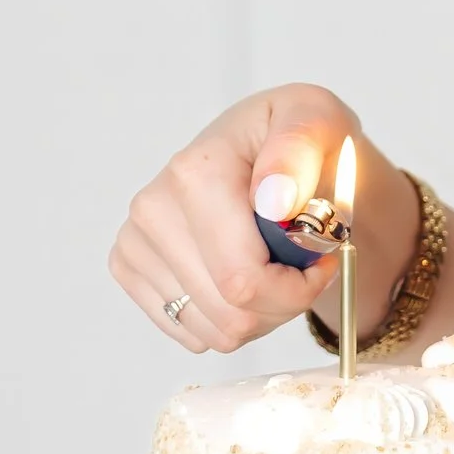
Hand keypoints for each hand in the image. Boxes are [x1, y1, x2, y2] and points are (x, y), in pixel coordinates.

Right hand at [110, 86, 417, 356]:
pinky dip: (230, 320)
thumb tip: (274, 198)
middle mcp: (152, 208)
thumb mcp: (319, 121)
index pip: (244, 280)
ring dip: (261, 314)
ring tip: (276, 266)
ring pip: (215, 332)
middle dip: (284, 303)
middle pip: (230, 314)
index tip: (323, 258)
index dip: (299, 287)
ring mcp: (136, 241)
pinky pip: (192, 333)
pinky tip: (243, 276)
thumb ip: (300, 150)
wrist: (269, 146)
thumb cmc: (299, 139)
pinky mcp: (129, 267)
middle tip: (304, 265)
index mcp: (195, 172)